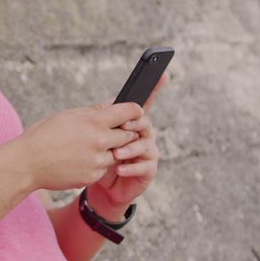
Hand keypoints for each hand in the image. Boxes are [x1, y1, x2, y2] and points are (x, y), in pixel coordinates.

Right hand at [13, 102, 144, 191]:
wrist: (27, 163)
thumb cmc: (43, 135)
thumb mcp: (66, 116)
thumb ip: (92, 111)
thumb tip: (111, 104)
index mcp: (93, 121)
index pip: (128, 112)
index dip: (135, 111)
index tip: (136, 112)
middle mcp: (99, 141)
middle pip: (128, 135)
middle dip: (124, 132)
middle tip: (112, 132)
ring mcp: (97, 161)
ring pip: (116, 154)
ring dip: (109, 150)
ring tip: (87, 148)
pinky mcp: (92, 176)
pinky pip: (103, 169)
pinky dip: (96, 165)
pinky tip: (79, 161)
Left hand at [88, 74, 165, 214]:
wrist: (100, 186)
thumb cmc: (99, 158)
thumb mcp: (97, 137)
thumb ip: (104, 121)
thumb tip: (108, 103)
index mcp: (132, 123)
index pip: (143, 104)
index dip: (154, 89)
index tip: (162, 74)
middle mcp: (143, 135)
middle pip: (145, 123)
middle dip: (135, 124)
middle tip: (123, 126)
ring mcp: (147, 152)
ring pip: (145, 144)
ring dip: (130, 148)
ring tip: (115, 154)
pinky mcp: (148, 170)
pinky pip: (144, 166)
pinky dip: (131, 167)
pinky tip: (119, 169)